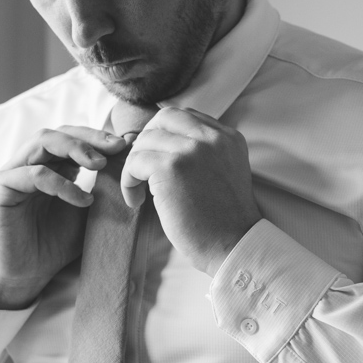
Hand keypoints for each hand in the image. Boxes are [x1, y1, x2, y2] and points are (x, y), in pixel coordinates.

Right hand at [0, 126, 128, 308]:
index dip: (98, 137)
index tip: (126, 145)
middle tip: (116, 148)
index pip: (73, 138)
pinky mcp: (1, 186)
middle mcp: (29, 164)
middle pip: (58, 132)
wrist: (26, 276)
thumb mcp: (88, 215)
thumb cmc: (54, 246)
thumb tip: (132, 166)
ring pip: (42, 141)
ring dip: (74, 149)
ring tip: (100, 165)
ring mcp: (13, 172)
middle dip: (89, 137)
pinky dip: (61, 183)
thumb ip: (104, 191)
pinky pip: (33, 174)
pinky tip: (82, 200)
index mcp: (50, 167)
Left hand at [120, 108, 260, 275]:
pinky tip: (137, 201)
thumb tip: (162, 144)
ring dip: (135, 165)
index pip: (186, 117)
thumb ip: (204, 153)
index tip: (157, 158)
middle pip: (165, 118)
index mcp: (228, 137)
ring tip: (140, 191)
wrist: (233, 246)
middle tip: (142, 169)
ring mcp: (192, 149)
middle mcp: (213, 137)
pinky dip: (129, 181)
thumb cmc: (224, 220)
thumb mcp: (224, 172)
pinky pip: (135, 161)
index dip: (165, 134)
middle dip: (147, 140)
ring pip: (146, 140)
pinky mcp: (172, 167)